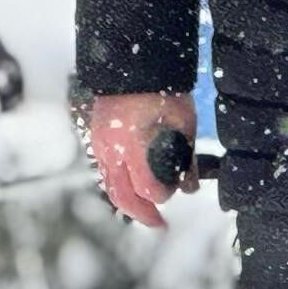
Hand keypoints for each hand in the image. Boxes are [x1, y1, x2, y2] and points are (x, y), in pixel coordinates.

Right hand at [87, 90, 198, 230]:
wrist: (133, 63)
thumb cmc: (164, 89)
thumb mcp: (184, 122)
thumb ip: (187, 157)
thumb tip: (190, 187)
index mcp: (133, 141)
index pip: (145, 186)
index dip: (161, 196)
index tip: (172, 195)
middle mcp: (112, 147)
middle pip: (122, 196)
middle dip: (142, 214)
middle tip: (160, 225)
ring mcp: (101, 144)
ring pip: (110, 187)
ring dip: (129, 204)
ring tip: (147, 213)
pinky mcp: (97, 139)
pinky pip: (106, 173)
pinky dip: (120, 186)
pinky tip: (136, 190)